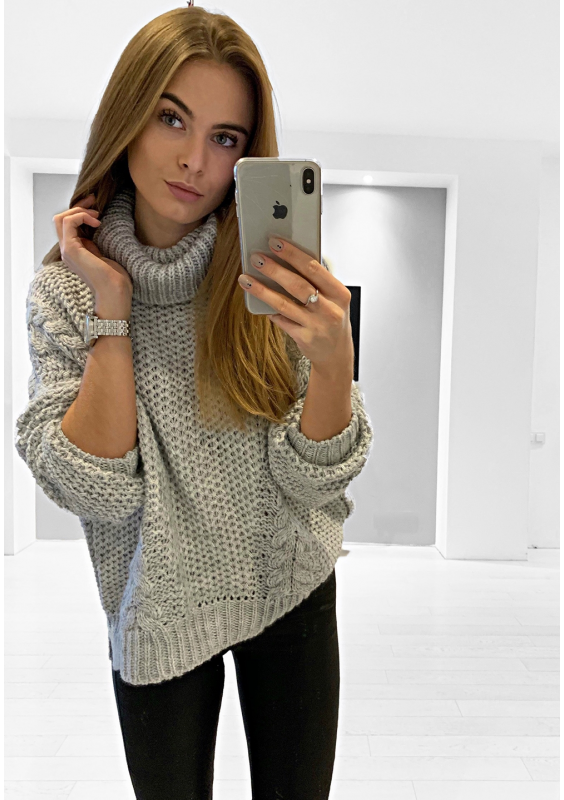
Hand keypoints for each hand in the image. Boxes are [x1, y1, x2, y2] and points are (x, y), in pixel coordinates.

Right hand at [53, 193, 132, 297]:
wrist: (115, 292)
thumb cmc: (114, 278)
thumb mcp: (102, 255)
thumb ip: (93, 243)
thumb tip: (93, 227)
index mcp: (74, 252)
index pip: (67, 225)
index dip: (79, 211)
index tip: (95, 204)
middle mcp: (67, 251)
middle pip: (60, 219)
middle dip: (78, 206)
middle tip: (95, 201)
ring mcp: (67, 250)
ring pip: (60, 218)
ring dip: (79, 211)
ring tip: (97, 215)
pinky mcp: (71, 249)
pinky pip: (68, 222)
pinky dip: (81, 216)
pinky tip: (97, 222)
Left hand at [237, 236, 353, 376]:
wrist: (337, 353)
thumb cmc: (332, 319)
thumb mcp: (333, 298)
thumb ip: (316, 282)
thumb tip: (284, 260)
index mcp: (339, 293)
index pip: (314, 268)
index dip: (293, 254)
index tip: (276, 243)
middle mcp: (330, 309)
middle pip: (298, 285)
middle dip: (274, 269)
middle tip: (257, 258)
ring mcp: (317, 325)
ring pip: (284, 303)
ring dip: (263, 290)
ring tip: (247, 279)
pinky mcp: (304, 338)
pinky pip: (281, 320)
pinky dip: (269, 310)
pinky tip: (258, 301)